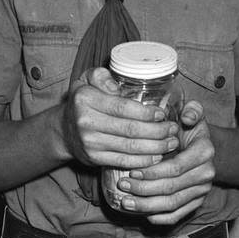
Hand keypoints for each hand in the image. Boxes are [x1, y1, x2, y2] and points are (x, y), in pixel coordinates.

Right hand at [61, 68, 179, 170]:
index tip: (162, 113)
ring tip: (171, 142)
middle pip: (130, 129)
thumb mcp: (86, 80)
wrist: (65, 130)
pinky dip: (143, 161)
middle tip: (173, 129)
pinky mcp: (94, 158)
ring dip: (155, 147)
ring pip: (130, 147)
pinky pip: (123, 161)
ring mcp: (90, 142)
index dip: (146, 112)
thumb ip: (101, 76)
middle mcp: (86, 121)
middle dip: (157, 131)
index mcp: (85, 99)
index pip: (122, 107)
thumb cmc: (83, 101)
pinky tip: (157, 156)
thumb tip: (116, 86)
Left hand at [112, 99, 215, 224]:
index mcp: (204, 151)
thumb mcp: (193, 114)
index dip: (152, 172)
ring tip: (126, 202)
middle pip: (172, 188)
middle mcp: (206, 173)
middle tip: (123, 186)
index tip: (131, 171)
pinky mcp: (197, 202)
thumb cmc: (189, 129)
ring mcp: (202, 190)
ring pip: (173, 204)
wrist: (203, 147)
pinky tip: (143, 214)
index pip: (175, 167)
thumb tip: (186, 116)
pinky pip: (179, 214)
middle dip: (144, 189)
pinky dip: (161, 217)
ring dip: (147, 205)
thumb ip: (192, 110)